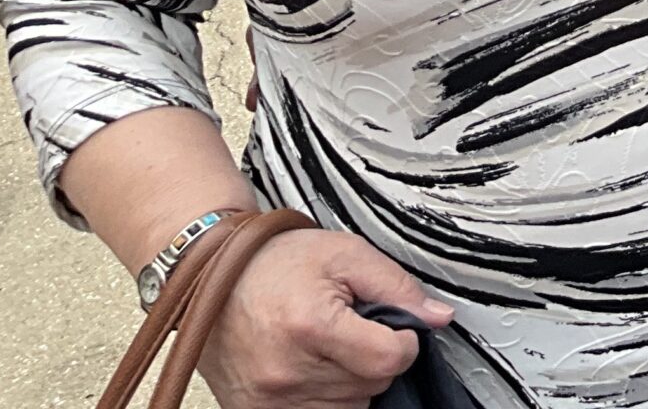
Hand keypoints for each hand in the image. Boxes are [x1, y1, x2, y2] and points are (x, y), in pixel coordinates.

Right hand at [195, 226, 447, 408]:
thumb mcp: (346, 254)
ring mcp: (268, 399)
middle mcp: (287, 372)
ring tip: (326, 345)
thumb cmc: (275, 262)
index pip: (390, 360)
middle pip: (372, 385)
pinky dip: (324, 397)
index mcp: (312, 327)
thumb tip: (437, 317)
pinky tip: (312, 368)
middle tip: (350, 327)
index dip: (404, 341)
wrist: (209, 276)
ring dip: (350, 380)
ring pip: (349, 407)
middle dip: (374, 357)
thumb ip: (398, 287)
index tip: (394, 327)